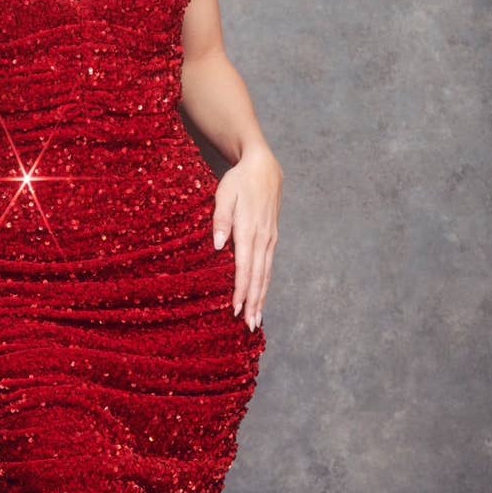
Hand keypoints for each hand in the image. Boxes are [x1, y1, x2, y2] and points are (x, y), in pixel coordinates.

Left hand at [212, 144, 282, 330]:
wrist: (263, 167)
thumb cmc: (239, 181)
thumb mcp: (224, 194)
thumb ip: (220, 220)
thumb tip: (218, 246)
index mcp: (249, 230)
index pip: (244, 266)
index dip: (240, 289)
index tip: (235, 309)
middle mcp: (263, 238)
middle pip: (258, 276)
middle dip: (253, 302)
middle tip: (249, 325)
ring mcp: (270, 239)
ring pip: (266, 274)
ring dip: (261, 298)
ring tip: (256, 319)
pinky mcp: (272, 238)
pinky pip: (269, 266)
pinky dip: (265, 284)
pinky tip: (262, 297)